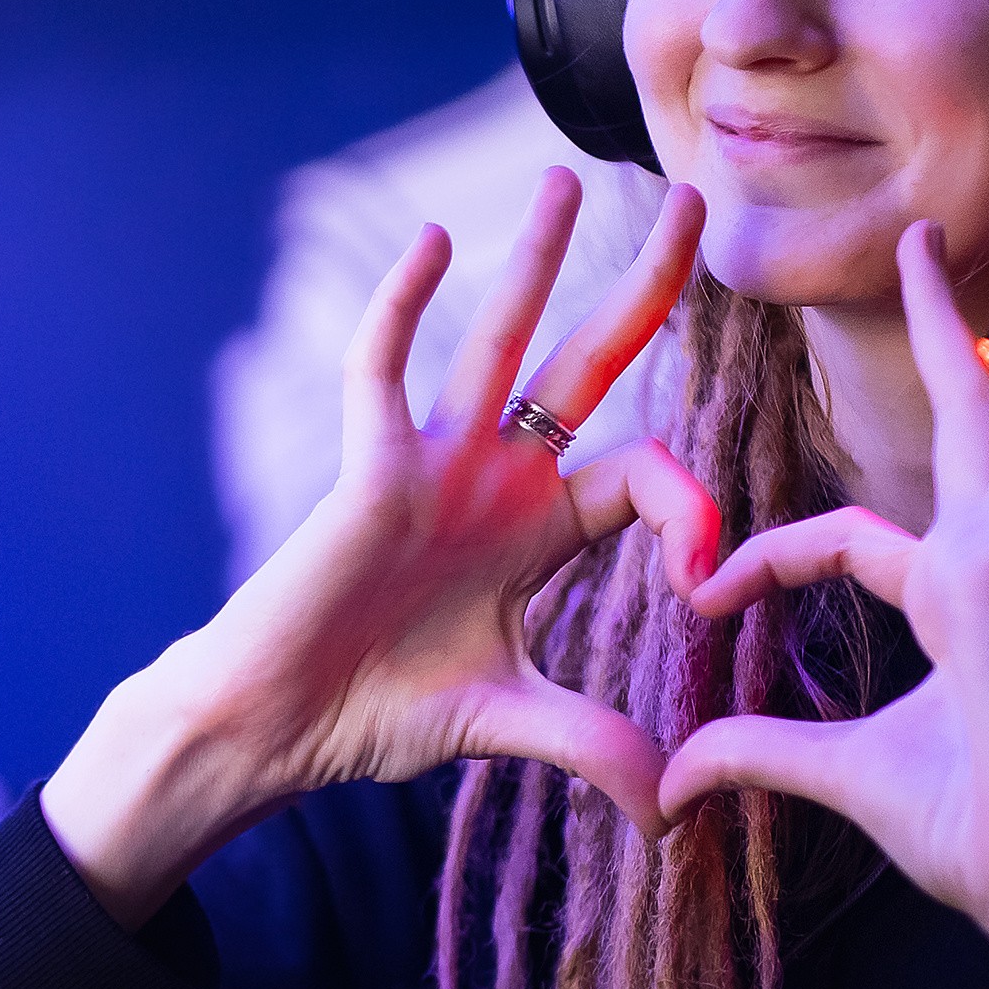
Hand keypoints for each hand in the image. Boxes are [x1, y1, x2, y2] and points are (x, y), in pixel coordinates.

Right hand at [42, 171, 715, 925]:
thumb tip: (679, 809)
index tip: (709, 582)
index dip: (694, 510)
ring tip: (571, 178)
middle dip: (646, 287)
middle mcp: (496, 477)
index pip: (646, 474)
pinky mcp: (366, 470)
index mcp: (542, 529)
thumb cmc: (380, 713)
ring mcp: (432, 464)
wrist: (280, 726)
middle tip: (697, 204)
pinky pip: (385, 372)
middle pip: (590, 362)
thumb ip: (597, 745)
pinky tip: (431, 242)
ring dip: (536, 260)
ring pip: (498, 341)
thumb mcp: (513, 723)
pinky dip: (403, 306)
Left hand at [656, 219, 988, 988]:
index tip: (701, 594)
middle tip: (936, 245)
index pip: (854, 542)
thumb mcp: (838, 779)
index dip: (771, 558)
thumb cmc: (976, 839)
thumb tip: (677, 778)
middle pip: (972, 426)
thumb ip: (760, 755)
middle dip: (954, 334)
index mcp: (952, 606)